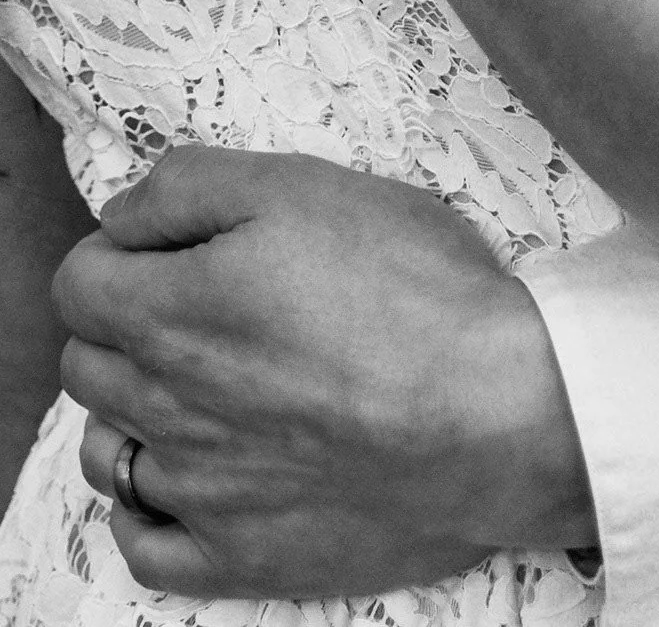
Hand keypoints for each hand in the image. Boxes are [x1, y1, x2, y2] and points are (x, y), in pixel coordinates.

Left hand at [56, 147, 591, 600]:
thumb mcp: (303, 186)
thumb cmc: (412, 287)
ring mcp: (198, 492)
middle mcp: (166, 408)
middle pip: (90, 364)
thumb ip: (189, 186)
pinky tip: (192, 479)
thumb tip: (122, 215)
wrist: (495, 410)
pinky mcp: (240, 557)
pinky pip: (146, 547)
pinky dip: (150, 511)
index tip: (176, 247)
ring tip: (203, 389)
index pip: (79, 283)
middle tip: (206, 305)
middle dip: (127, 324)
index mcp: (172, 313)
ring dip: (134, 413)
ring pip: (108, 453)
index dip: (120, 251)